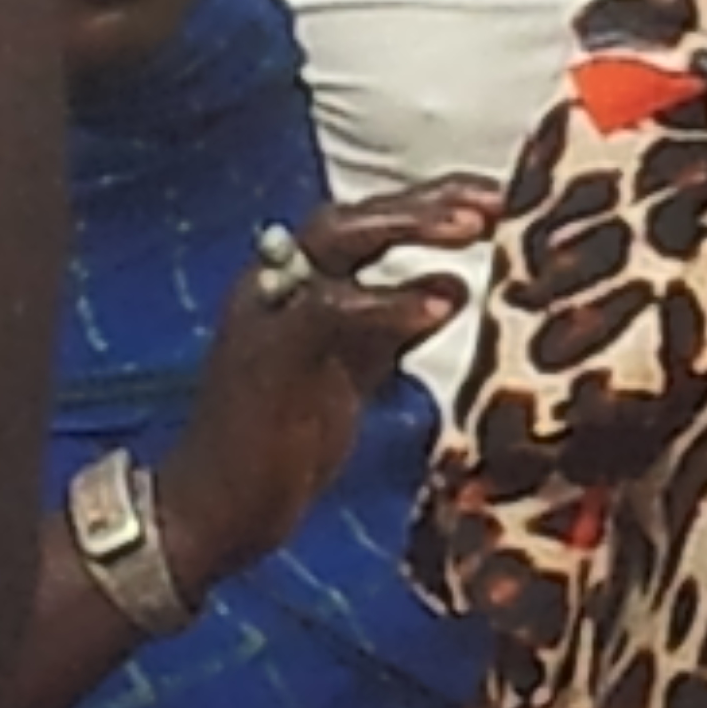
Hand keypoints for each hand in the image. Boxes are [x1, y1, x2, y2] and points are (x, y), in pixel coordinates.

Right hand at [154, 177, 500, 592]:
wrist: (212, 510)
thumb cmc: (279, 446)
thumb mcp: (350, 376)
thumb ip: (393, 330)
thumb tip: (453, 287)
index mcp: (296, 285)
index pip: (365, 222)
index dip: (429, 204)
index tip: (494, 197)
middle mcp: (276, 283)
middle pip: (352, 216)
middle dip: (424, 201)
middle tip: (493, 200)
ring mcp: (268, 311)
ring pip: (335, 238)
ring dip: (407, 226)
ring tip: (471, 228)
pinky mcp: (268, 352)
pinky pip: (329, 308)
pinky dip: (388, 301)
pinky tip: (442, 300)